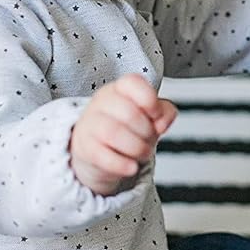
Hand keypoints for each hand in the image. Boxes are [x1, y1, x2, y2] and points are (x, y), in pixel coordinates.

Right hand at [69, 73, 177, 195]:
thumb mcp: (149, 115)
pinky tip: (131, 167)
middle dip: (147, 132)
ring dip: (137, 148)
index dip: (149, 100)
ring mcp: (90, 124)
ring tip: (142, 153)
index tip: (155, 115)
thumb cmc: (126, 129)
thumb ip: (164, 111)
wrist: (99, 152)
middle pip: (129, 113)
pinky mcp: (84, 148)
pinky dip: (122, 164)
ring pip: (114, 133)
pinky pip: (103, 156)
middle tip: (149, 140)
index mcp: (119, 89)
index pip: (132, 83)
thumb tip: (161, 123)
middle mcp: (102, 103)